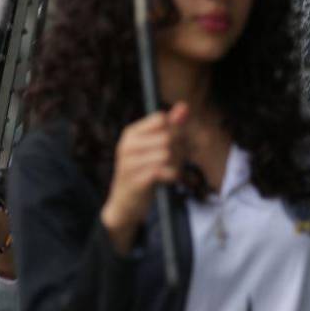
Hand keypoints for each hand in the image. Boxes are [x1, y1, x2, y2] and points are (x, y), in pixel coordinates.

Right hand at [100, 104, 187, 252]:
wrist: (124, 204)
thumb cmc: (142, 172)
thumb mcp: (154, 147)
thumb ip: (171, 126)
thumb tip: (185, 106)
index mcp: (130, 134)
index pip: (161, 119)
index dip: (175, 130)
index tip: (177, 144)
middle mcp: (127, 146)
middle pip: (168, 136)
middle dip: (180, 149)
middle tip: (178, 161)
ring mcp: (129, 163)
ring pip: (168, 154)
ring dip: (177, 164)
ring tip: (171, 170)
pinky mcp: (137, 180)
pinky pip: (166, 171)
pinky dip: (172, 176)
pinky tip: (167, 180)